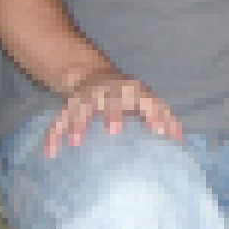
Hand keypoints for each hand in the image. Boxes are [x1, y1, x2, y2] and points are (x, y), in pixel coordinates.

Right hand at [44, 71, 181, 157]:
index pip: (146, 99)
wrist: (91, 75)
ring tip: (75, 141)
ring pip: (81, 107)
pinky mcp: (68, 105)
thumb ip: (162, 117)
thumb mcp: (145, 101)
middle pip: (111, 99)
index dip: (153, 113)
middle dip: (113, 113)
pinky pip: (58, 120)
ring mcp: (87, 97)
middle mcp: (109, 91)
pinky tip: (49, 152)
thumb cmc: (126, 96)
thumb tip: (179, 138)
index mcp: (132, 90)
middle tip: (114, 131)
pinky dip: (53, 134)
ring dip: (77, 122)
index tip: (158, 131)